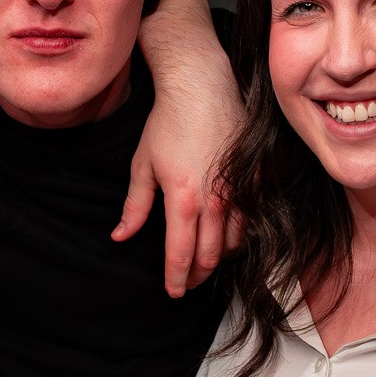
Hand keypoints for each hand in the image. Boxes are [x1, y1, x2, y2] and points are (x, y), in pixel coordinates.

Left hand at [117, 0, 243, 296]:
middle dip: (195, 275)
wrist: (202, 86)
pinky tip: (223, 238)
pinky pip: (249, 220)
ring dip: (216, 258)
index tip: (171, 291)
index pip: (181, 256)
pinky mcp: (254, 178)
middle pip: (209, 257)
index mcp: (184, 201)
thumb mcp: (141, 166)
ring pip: (233, 243)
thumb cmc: (168, 122)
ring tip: (202, 263)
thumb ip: (134, 207)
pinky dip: (236, 236)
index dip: (175, 279)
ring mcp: (239, 191)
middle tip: (185, 282)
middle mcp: (216, 201)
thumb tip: (121, 237)